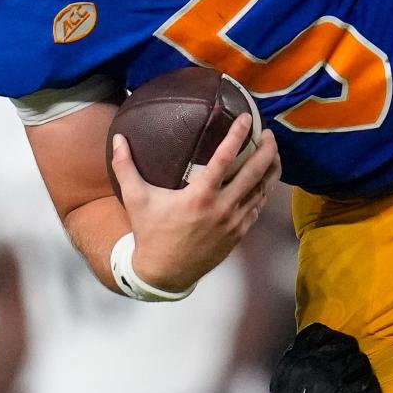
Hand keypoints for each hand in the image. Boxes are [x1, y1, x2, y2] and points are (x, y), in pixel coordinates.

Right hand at [110, 115, 279, 291]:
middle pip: (254, 172)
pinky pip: (257, 208)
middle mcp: (222, 208)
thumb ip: (125, 166)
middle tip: (269, 132)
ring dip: (271, 169)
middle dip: (267, 150)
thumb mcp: (135, 198)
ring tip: (274, 152)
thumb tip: (118, 138)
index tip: (248, 119)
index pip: (226, 158)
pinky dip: (264, 192)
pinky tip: (265, 181)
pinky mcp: (238, 234)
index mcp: (199, 196)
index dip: (238, 135)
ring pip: (262, 191)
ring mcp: (233, 223)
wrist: (164, 274)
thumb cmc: (150, 233)